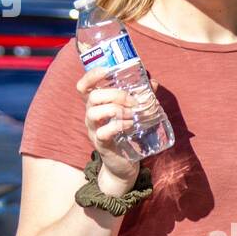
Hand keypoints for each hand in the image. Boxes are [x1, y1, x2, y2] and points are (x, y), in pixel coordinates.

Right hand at [75, 66, 147, 193]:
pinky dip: (118, 125)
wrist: (124, 164)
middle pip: (92, 97)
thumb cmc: (127, 134)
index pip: (83, 87)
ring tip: (134, 114)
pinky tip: (131, 125)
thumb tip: (153, 83)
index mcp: (97, 105)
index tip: (107, 71)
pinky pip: (104, 131)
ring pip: (94, 112)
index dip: (91, 76)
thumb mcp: (132, 113)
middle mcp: (91, 115)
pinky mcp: (101, 144)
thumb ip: (140, 97)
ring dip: (117, 109)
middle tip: (133, 101)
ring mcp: (94, 130)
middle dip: (115, 94)